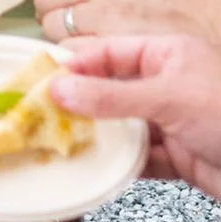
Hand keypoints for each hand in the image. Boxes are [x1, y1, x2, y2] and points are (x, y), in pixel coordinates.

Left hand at [36, 0, 220, 54]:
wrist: (214, 34)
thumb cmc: (180, 8)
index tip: (62, 4)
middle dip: (52, 13)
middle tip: (67, 27)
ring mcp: (107, 12)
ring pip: (53, 25)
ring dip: (60, 37)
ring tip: (82, 44)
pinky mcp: (111, 44)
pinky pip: (71, 50)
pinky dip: (74, 57)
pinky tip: (90, 60)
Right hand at [48, 32, 220, 197]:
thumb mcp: (168, 97)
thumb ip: (112, 95)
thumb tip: (60, 88)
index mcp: (167, 53)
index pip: (110, 51)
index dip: (76, 62)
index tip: (41, 76)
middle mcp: (168, 85)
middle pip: (112, 90)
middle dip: (80, 102)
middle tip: (42, 113)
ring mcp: (173, 122)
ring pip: (123, 127)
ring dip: (99, 137)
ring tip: (63, 143)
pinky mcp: (179, 158)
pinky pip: (140, 159)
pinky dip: (121, 166)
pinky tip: (100, 170)